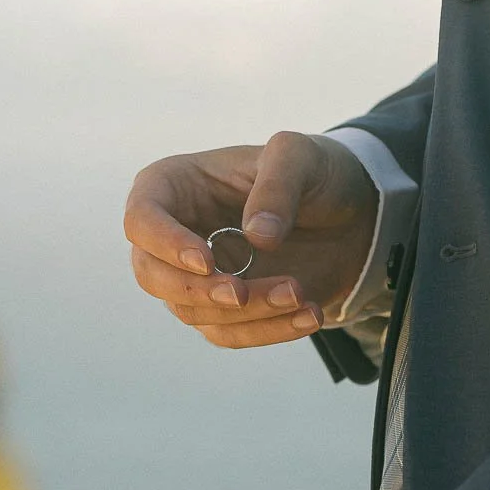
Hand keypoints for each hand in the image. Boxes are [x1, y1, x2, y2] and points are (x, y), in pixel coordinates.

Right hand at [123, 131, 378, 347]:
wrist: (347, 214)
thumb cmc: (311, 171)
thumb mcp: (300, 157)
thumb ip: (278, 185)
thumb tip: (256, 236)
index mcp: (173, 186)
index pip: (142, 219)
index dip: (165, 244)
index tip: (207, 262)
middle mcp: (172, 234)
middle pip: (152, 276)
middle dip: (197, 292)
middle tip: (241, 293)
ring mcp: (194, 276)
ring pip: (194, 311)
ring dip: (246, 313)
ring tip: (299, 294)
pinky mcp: (221, 309)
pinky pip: (228, 333)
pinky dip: (266, 331)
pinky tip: (308, 315)